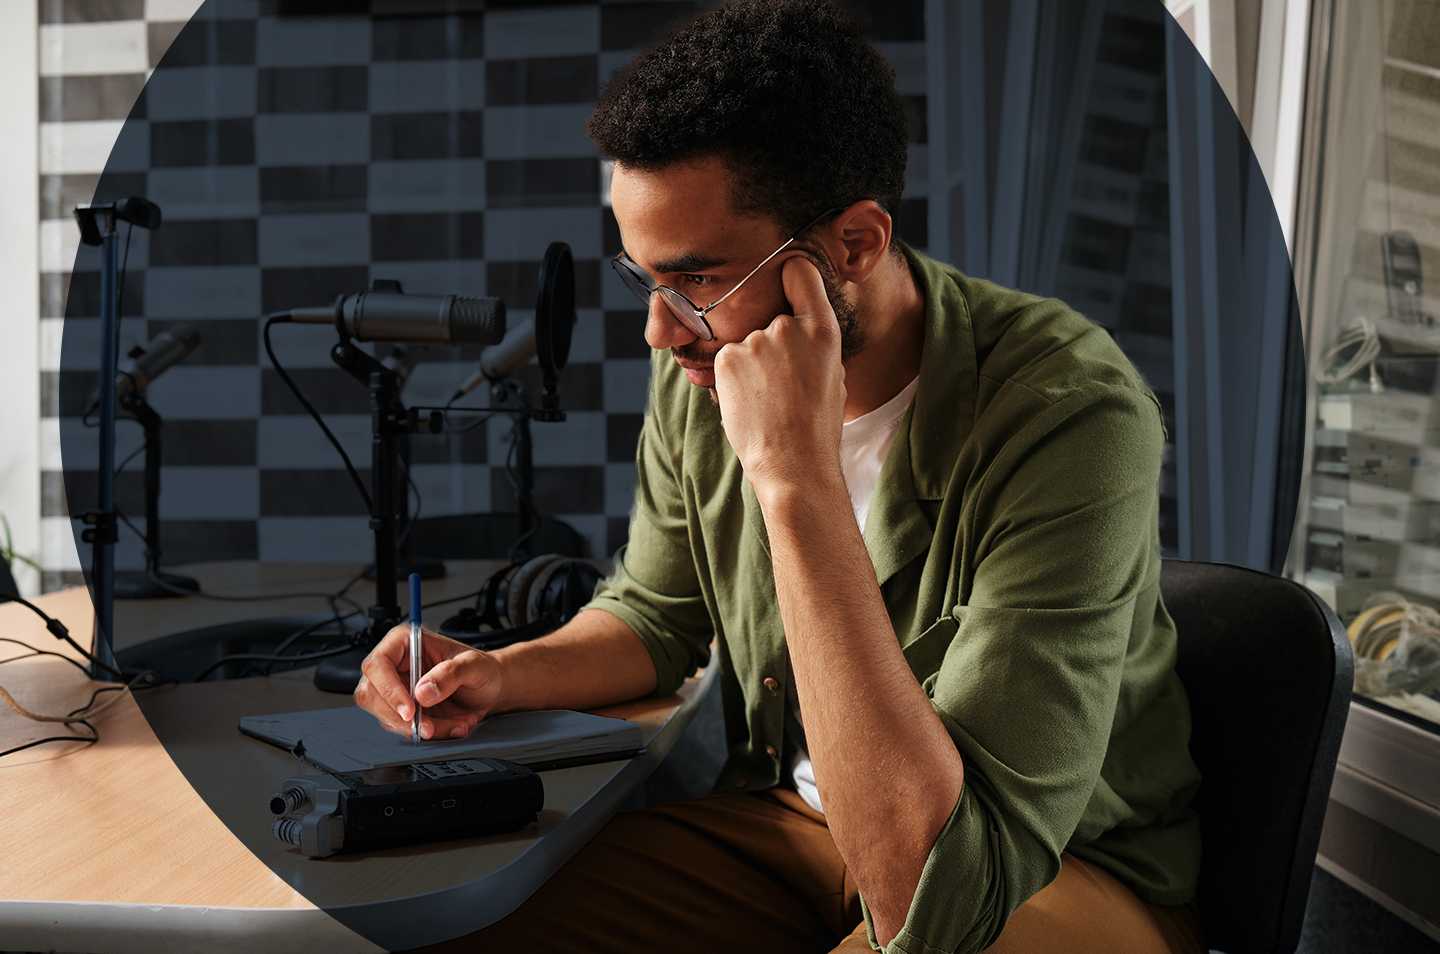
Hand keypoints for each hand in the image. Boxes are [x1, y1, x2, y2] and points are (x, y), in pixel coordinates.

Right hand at [354, 624, 505, 740]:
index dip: (389, 689)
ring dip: (418, 728)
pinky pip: (401, 728)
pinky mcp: (402, 710)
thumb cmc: (481, 669)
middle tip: (430, 727)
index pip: (378, 664)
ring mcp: (396, 689)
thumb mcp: (474, 666)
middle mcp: (395, 665)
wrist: (490, 688)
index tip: (410, 711)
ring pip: (386, 716)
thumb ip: (451, 673)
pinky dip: (426, 733)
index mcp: (405, 642)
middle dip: (401, 717)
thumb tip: (422, 692)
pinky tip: (449, 726)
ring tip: (452, 724)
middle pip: (372, 694)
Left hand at [713, 255, 846, 496]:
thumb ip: (812, 345)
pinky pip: (728, 360)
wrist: (792, 463)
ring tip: (766, 401)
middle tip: (782, 384)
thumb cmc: (816, 427)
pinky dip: (733, 379)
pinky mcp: (727, 357)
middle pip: (771, 319)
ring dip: (752, 365)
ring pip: (747, 344)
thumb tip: (794, 330)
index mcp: (822, 330)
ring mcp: (754, 341)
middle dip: (772, 345)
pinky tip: (749, 403)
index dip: (791, 273)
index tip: (785, 276)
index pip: (801, 273)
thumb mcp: (831, 376)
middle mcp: (787, 327)